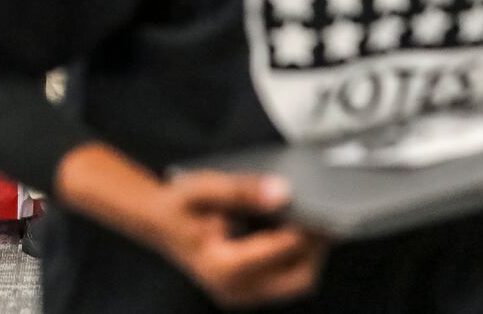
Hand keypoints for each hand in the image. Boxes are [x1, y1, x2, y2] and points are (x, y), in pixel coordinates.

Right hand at [146, 171, 326, 308]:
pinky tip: (294, 231)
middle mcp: (234, 289)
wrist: (159, 223)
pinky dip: (296, 257)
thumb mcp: (203, 187)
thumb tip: (281, 192)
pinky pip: (286, 279)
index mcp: (222, 267)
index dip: (305, 229)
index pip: (280, 252)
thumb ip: (242, 190)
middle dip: (315, 247)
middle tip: (322, 214)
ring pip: (297, 282)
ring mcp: (243, 295)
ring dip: (309, 253)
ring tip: (310, 220)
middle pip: (299, 277)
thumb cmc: (178, 206)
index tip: (320, 206)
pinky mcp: (250, 291)